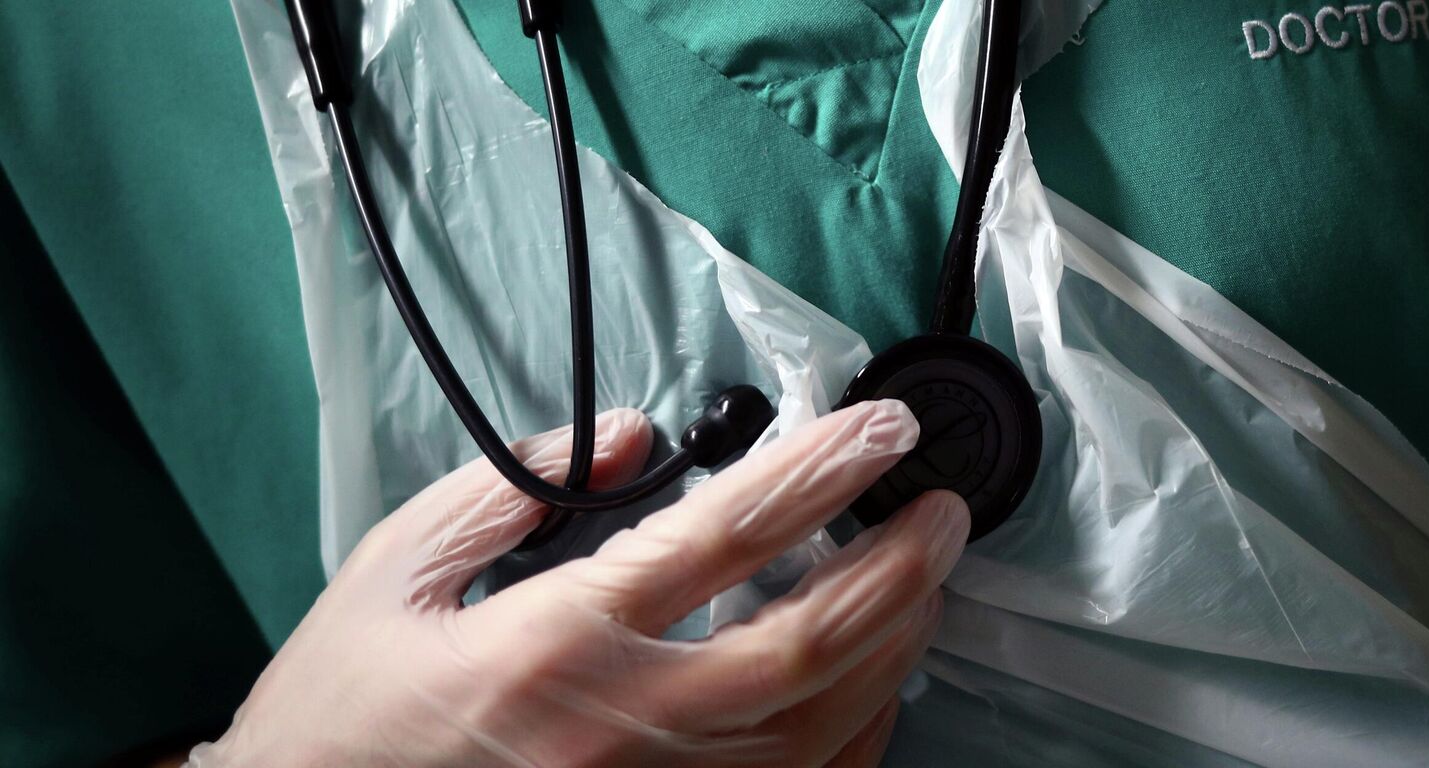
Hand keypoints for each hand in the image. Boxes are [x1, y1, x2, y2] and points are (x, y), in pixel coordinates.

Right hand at [189, 400, 965, 766]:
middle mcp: (618, 726)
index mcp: (551, 642)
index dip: (820, 472)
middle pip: (806, 643)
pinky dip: (855, 731)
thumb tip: (629, 437)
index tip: (880, 428)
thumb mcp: (393, 570)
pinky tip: (876, 680)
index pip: (724, 536)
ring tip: (925, 582)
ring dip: (892, 646)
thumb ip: (513, 488)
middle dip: (897, 569)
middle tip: (940, 511)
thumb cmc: (344, 711)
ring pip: (819, 725)